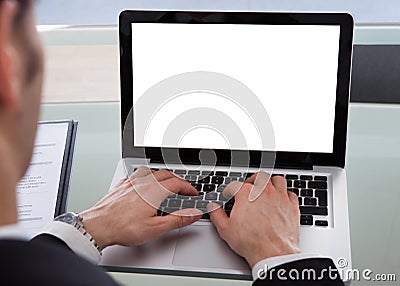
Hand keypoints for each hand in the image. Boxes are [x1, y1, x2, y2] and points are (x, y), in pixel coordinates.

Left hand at [79, 167, 202, 249]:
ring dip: (162, 174)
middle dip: (178, 179)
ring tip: (166, 181)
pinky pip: (136, 174)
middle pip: (166, 174)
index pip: (177, 183)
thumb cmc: (123, 228)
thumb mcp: (156, 228)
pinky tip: (143, 182)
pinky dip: (146, 176)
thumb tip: (194, 214)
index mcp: (154, 191)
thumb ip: (178, 219)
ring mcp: (130, 183)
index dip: (188, 187)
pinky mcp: (121, 186)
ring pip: (150, 171)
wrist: (97, 226)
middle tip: (184, 187)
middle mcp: (143, 183)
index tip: (193, 192)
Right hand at [208, 172, 300, 267]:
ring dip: (272, 183)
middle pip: (259, 176)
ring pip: (278, 180)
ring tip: (267, 188)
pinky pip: (291, 193)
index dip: (231, 189)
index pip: (236, 185)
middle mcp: (264, 192)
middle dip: (253, 179)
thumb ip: (216, 215)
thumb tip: (212, 208)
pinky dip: (286, 194)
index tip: (230, 194)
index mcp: (246, 194)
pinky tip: (282, 199)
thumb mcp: (225, 229)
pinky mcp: (292, 207)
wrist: (273, 253)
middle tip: (250, 186)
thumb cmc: (251, 242)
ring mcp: (280, 198)